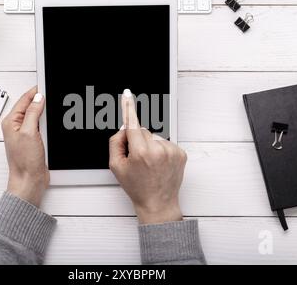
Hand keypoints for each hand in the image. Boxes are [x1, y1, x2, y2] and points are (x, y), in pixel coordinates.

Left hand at [1, 86, 48, 206]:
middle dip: (42, 101)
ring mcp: (26, 134)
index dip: (36, 91)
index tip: (46, 85)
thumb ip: (33, 113)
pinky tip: (53, 123)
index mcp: (11, 122)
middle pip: (31, 106)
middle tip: (53, 94)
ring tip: (54, 107)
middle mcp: (17, 127)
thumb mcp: (29, 132)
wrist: (29, 180)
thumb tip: (38, 98)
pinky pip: (42, 126)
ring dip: (46, 113)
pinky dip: (48, 123)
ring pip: (38, 116)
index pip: (24, 100)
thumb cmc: (24, 162)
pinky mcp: (34, 141)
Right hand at [109, 89, 186, 224]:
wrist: (157, 202)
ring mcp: (171, 151)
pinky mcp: (180, 153)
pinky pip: (165, 143)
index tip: (127, 94)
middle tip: (137, 159)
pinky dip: (160, 150)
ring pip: (154, 137)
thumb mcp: (116, 166)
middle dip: (137, 140)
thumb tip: (125, 127)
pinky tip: (159, 164)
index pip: (133, 123)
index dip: (128, 107)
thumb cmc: (136, 187)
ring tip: (150, 164)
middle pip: (142, 131)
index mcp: (141, 152)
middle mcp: (158, 149)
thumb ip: (116, 143)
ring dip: (150, 145)